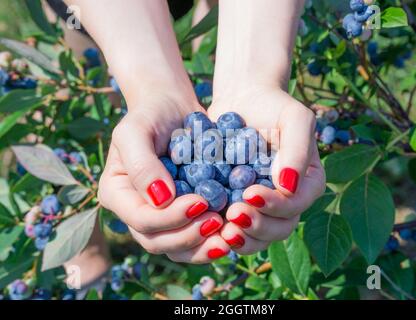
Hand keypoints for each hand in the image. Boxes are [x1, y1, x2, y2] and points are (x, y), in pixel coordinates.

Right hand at [98, 93, 229, 262]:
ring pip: (177, 247)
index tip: (200, 202)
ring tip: (227, 236)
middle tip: (218, 222)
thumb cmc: (150, 114)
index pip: (141, 220)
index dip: (170, 218)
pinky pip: (194, 238)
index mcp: (118, 194)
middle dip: (188, 237)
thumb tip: (160, 200)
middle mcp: (136, 211)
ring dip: (202, 247)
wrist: (172, 108)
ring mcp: (159, 217)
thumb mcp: (136, 130)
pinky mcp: (182, 216)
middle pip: (157, 241)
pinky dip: (211, 240)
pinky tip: (232, 232)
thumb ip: (142, 164)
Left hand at [208, 86, 325, 253]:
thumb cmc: (273, 106)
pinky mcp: (237, 205)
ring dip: (240, 238)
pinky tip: (205, 225)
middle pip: (278, 228)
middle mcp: (287, 201)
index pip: (295, 205)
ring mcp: (262, 207)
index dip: (275, 206)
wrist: (243, 101)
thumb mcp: (294, 118)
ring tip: (220, 228)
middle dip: (256, 227)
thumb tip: (287, 186)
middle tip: (232, 215)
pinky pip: (233, 228)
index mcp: (306, 184)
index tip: (249, 193)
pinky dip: (221, 232)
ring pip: (257, 236)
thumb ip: (297, 150)